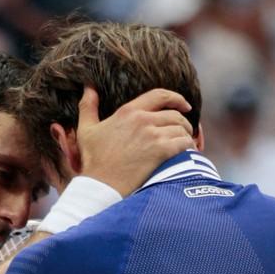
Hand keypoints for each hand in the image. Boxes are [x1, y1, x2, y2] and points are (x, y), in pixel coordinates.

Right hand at [69, 87, 193, 195]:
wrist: (101, 185)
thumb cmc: (93, 160)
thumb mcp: (86, 129)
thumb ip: (88, 107)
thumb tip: (89, 88)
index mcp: (128, 111)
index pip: (159, 95)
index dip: (176, 98)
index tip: (184, 105)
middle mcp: (142, 119)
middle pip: (175, 114)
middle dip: (184, 122)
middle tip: (185, 130)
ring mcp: (153, 135)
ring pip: (181, 129)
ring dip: (187, 135)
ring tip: (186, 143)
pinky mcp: (160, 151)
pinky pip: (183, 143)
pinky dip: (188, 146)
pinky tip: (187, 152)